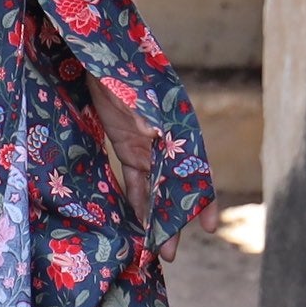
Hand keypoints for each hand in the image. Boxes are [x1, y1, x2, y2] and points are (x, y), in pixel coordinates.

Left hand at [85, 75, 219, 262]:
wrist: (97, 54)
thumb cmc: (123, 70)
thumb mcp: (139, 95)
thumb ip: (150, 120)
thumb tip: (160, 144)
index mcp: (180, 125)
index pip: (196, 168)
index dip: (203, 198)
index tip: (208, 226)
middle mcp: (169, 139)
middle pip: (175, 186)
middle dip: (174, 219)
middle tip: (169, 252)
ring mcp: (148, 144)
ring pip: (156, 188)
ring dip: (155, 216)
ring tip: (153, 248)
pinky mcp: (128, 145)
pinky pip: (135, 180)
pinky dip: (136, 201)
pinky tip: (135, 223)